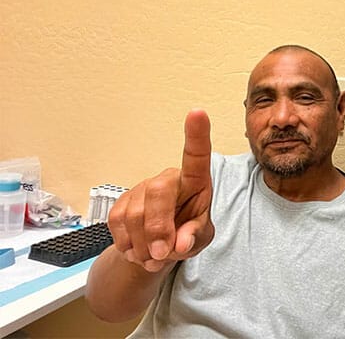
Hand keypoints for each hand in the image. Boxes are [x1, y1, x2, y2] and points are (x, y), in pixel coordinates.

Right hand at [107, 109, 214, 271]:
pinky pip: (117, 222)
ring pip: (134, 213)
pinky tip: (138, 251)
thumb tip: (181, 243)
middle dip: (157, 227)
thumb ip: (194, 237)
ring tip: (154, 258)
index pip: (197, 155)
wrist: (160, 247)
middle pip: (157, 192)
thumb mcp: (201, 237)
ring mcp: (142, 188)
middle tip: (162, 254)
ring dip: (142, 245)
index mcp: (195, 181)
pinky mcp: (122, 201)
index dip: (197, 134)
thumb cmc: (188, 232)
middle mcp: (168, 178)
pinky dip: (127, 244)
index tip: (198, 113)